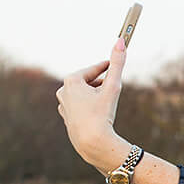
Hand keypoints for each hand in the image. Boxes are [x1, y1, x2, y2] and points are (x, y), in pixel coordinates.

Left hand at [56, 39, 131, 174]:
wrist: (92, 143)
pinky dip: (90, 106)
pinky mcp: (66, 116)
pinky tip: (98, 114)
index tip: (114, 62)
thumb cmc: (102, 114)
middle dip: (101, 83)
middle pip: (88, 81)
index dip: (107, 67)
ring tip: (107, 102)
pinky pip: (81, 106)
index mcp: (72, 80)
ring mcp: (63, 104)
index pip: (94, 69)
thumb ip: (117, 64)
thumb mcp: (112, 87)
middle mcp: (63, 90)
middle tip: (113, 86)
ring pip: (84, 94)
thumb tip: (121, 40)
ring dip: (96, 95)